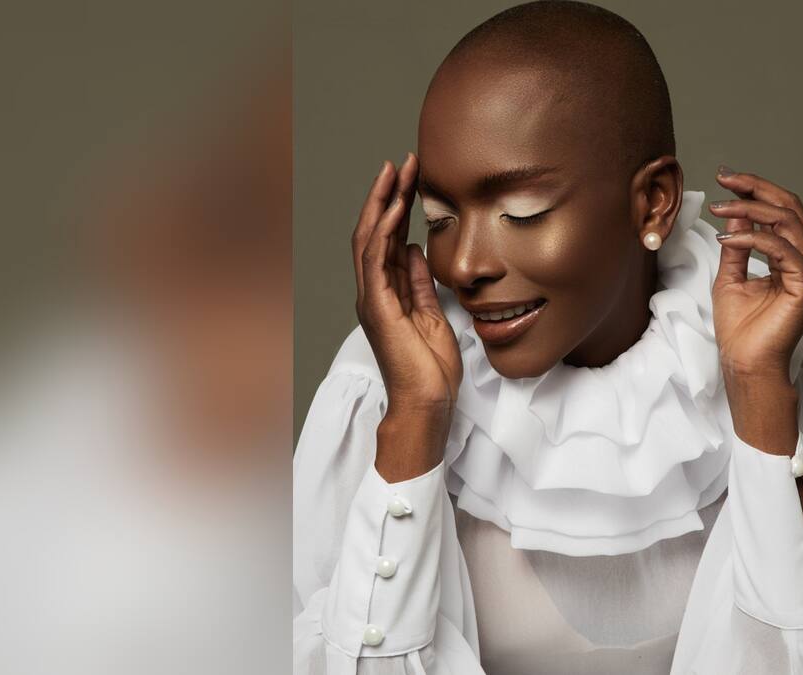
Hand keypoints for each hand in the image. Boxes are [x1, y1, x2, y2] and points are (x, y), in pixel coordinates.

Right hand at [353, 153, 461, 476]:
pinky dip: (383, 233)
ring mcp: (372, 299)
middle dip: (386, 194)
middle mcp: (374, 291)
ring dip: (382, 204)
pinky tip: (394, 211)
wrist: (427, 403)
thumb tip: (416, 250)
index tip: (411, 177)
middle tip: (401, 162)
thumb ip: (420, 283)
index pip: (388, 239)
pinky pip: (375, 262)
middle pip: (374, 231)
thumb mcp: (433, 315)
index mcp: (388, 292)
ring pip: (369, 240)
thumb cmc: (430, 369)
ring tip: (395, 173)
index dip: (396, 205)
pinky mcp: (377, 308)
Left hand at [709, 168, 802, 451]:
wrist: (745, 364)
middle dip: (756, 188)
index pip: (782, 212)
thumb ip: (737, 244)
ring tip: (720, 208)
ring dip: (749, 210)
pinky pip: (781, 248)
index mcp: (794, 259)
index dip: (757, 190)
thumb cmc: (740, 330)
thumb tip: (735, 212)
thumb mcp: (730, 276)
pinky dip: (751, 238)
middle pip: (790, 207)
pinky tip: (727, 240)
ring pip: (786, 222)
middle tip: (725, 179)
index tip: (727, 178)